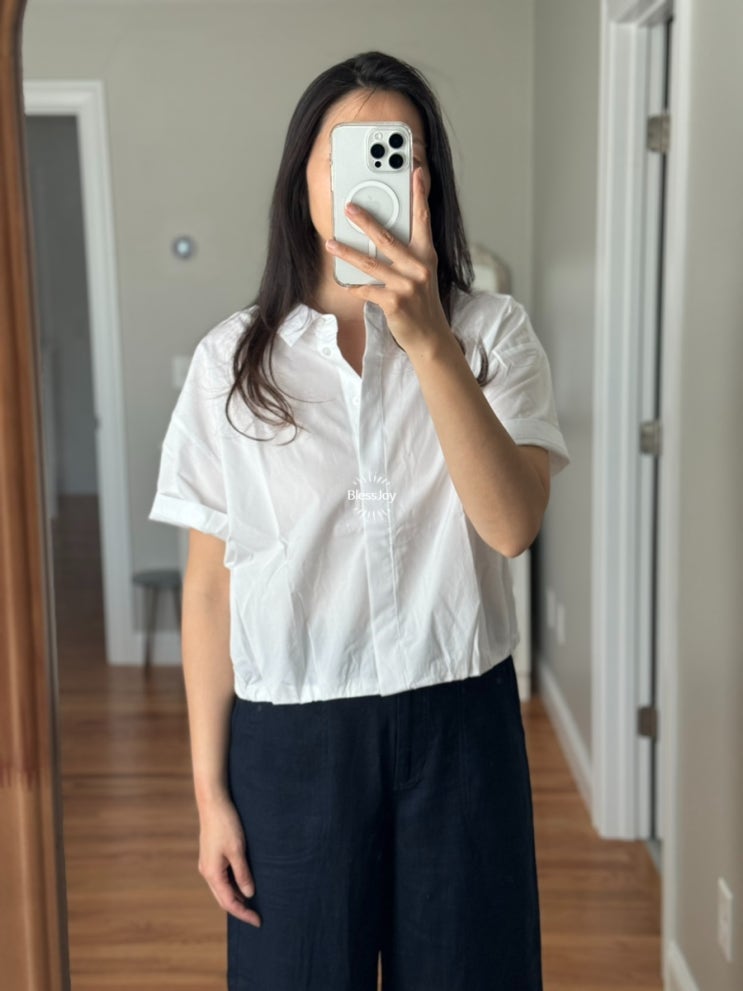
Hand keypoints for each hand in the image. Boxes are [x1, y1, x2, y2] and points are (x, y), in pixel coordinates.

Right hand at [198, 795, 261, 926]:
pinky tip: (243, 884)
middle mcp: (207, 872)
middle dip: (239, 909)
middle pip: (223, 899)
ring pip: (222, 889)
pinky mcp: (211, 856)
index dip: (244, 913)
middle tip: (256, 917)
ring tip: (252, 903)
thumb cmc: (226, 824)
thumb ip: (243, 873)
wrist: (213, 803)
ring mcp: (208, 864)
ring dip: (235, 898)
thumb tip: (249, 894)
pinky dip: (232, 886)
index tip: (258, 921)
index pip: (229, 902)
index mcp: (213, 873)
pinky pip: (221, 878)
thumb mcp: (238, 850)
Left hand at [324, 166, 452, 354]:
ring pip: (371, 263)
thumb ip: (406, 255)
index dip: (420, 195)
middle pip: (388, 238)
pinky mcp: (395, 303)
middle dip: (366, 221)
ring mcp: (407, 286)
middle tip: (348, 208)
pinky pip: (367, 289)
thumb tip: (377, 237)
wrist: (429, 336)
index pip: (424, 219)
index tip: (416, 172)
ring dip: (347, 253)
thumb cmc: (421, 302)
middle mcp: (419, 267)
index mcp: (427, 255)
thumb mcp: (421, 274)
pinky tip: (346, 282)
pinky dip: (355, 286)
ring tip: (331, 243)